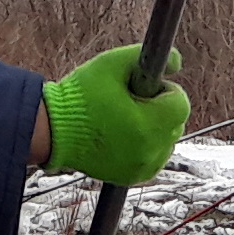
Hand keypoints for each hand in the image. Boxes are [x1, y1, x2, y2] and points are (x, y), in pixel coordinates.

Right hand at [38, 44, 188, 186]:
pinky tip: (123, 135)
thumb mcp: (111, 64)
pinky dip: (146, 146)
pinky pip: (153, 158)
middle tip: (130, 102)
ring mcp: (142, 167)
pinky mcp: (133, 177)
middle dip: (159, 109)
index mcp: (149, 124)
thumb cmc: (79, 97)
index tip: (143, 88)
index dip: (164, 90)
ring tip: (124, 119)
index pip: (180, 103)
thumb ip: (145, 57)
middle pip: (175, 123)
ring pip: (166, 141)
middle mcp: (151, 150)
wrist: (52, 132)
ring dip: (154, 129)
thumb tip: (176, 61)